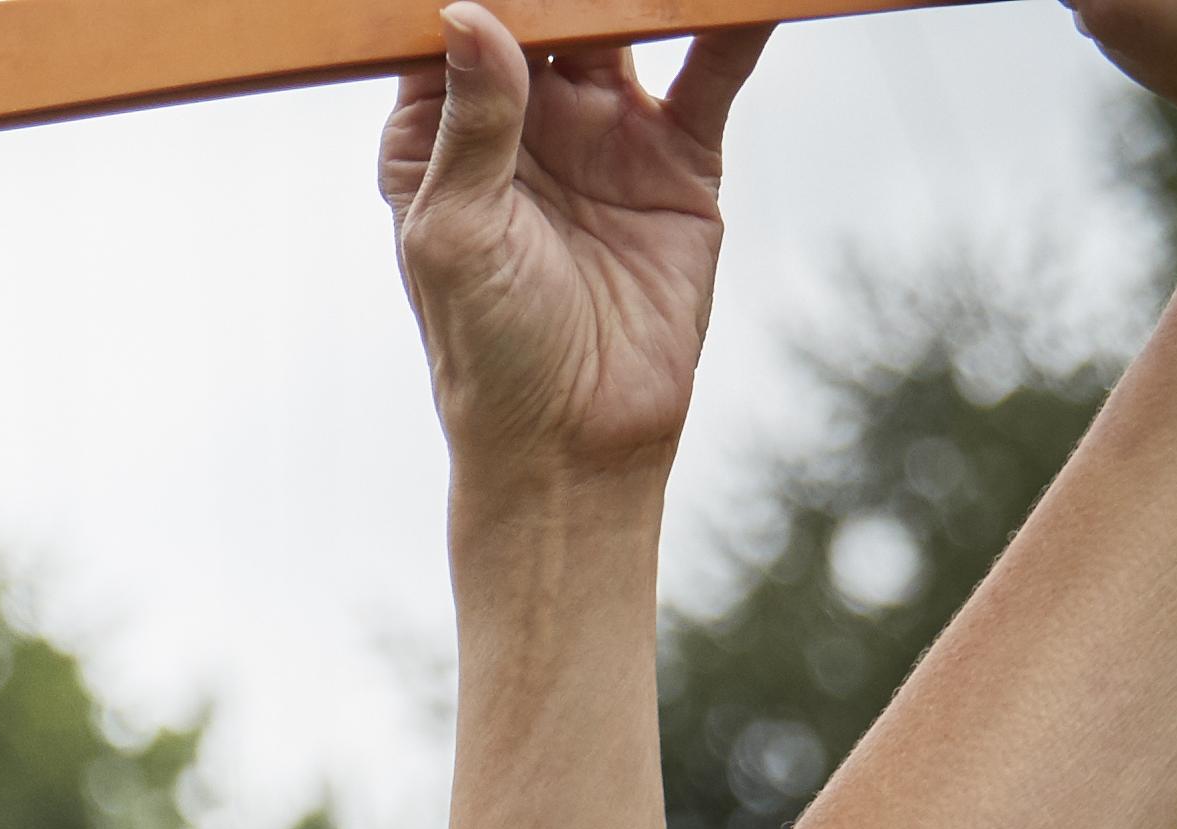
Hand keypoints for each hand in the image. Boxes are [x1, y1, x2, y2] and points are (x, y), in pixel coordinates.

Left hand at [383, 5, 760, 483]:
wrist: (577, 439)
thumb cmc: (487, 350)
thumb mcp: (457, 236)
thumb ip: (470, 126)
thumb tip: (471, 15)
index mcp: (439, 134)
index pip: (457, 30)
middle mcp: (520, 119)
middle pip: (548, 11)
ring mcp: (602, 129)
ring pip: (630, 22)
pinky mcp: (677, 155)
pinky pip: (714, 68)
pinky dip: (737, 20)